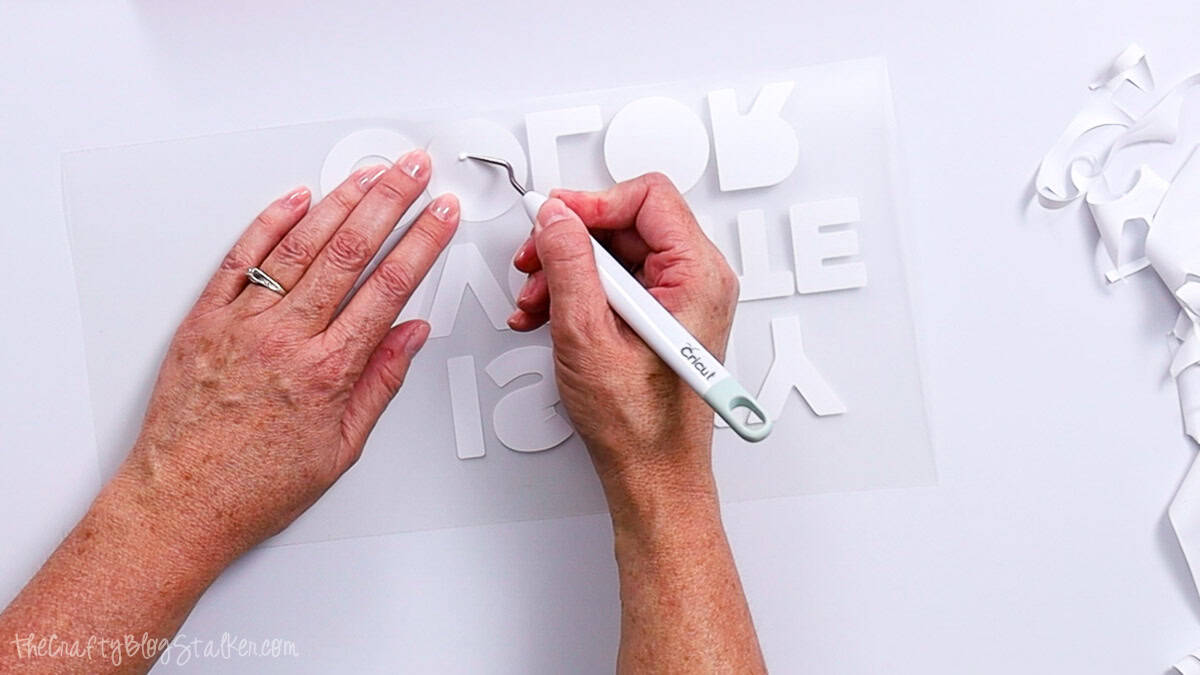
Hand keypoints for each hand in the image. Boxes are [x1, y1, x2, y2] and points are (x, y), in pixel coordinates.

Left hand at [118, 149, 457, 563]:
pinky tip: (296, 198)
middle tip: (415, 170)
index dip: (423, 242)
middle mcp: (286, 338)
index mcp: (328, 370)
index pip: (389, 287)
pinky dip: (270, 223)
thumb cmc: (255, 485)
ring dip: (341, 201)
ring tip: (370, 173)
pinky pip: (241, 259)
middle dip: (391, 201)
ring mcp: (243, 324)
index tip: (442, 215)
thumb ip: (380, 383)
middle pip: (351, 251)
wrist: (181, 503)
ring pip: (301, 245)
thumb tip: (410, 335)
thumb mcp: (341, 448)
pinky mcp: (204, 320)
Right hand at [508, 174, 763, 671]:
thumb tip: (555, 218)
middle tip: (534, 262)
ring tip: (536, 301)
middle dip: (571, 242)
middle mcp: (698, 279)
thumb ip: (569, 266)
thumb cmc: (638, 423)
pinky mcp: (663, 314)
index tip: (553, 220)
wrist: (651, 470)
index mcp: (696, 276)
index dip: (591, 203)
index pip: (647, 198)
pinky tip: (548, 314)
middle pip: (627, 222)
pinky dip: (579, 291)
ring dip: (567, 270)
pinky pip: (618, 281)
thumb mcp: (587, 334)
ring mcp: (681, 297)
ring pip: (616, 252)